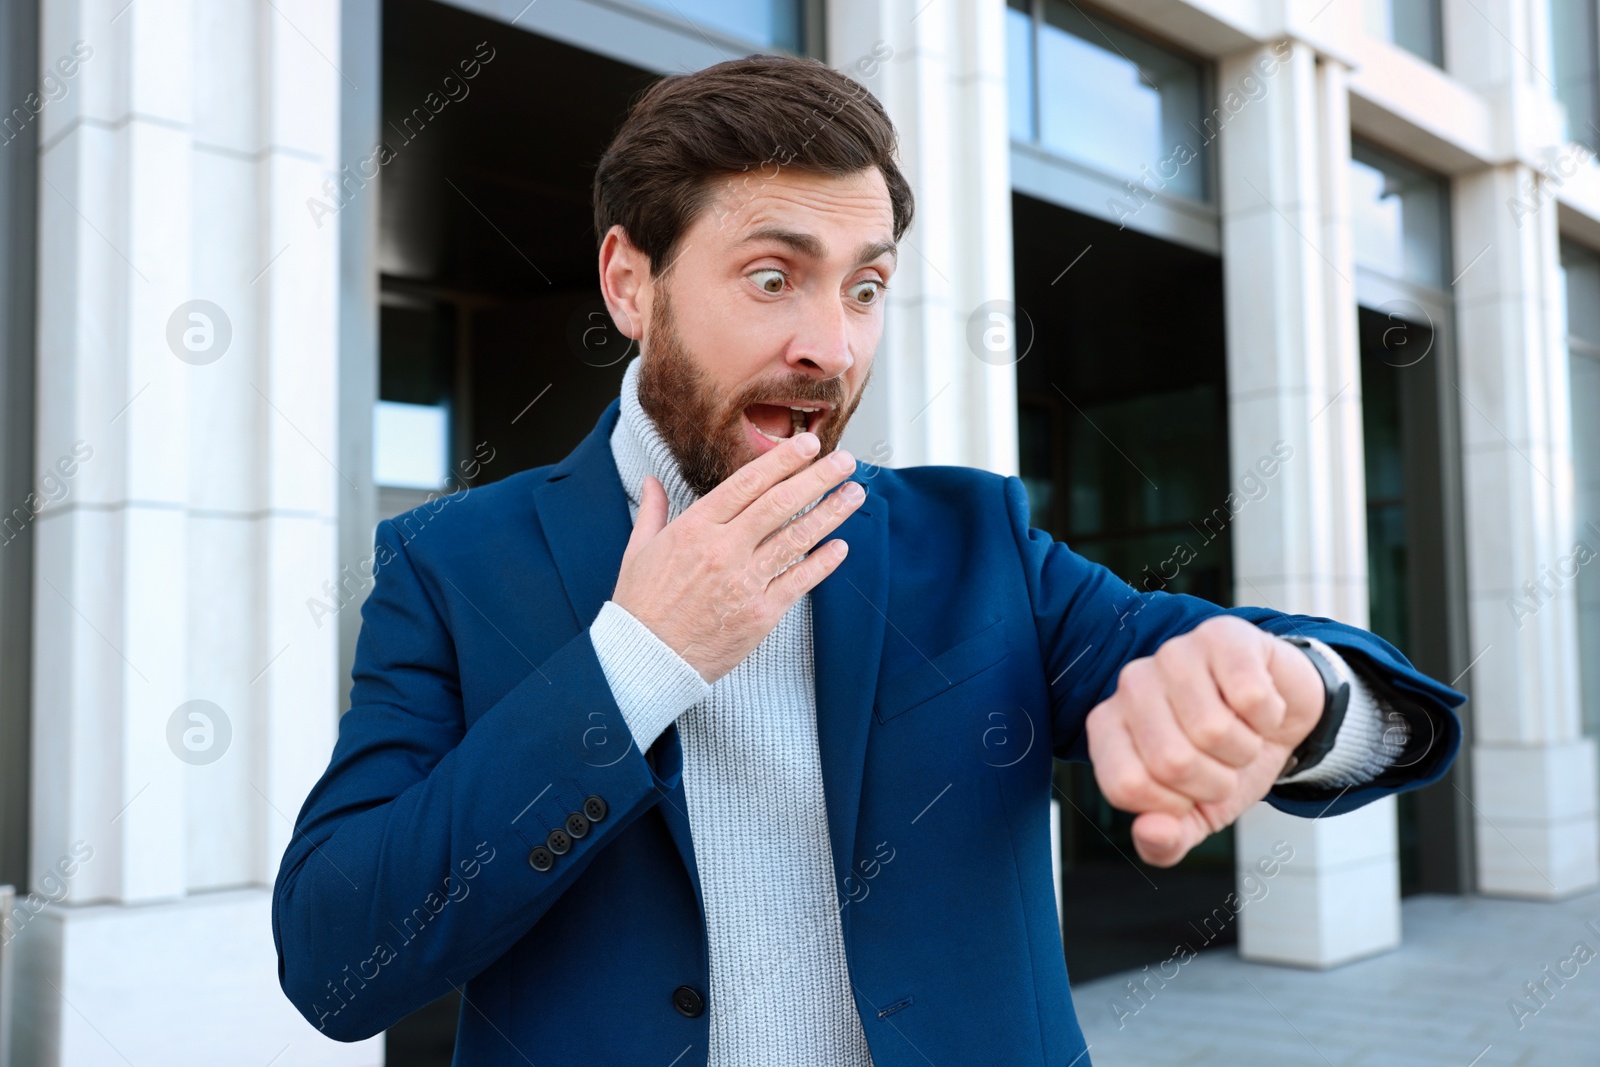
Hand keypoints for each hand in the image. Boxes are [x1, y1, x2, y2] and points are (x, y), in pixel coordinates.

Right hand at [611, 431, 864, 683]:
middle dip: (818, 478)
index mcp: (695, 527)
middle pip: (780, 503)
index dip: (783, 460)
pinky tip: (841, 546)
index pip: (748, 483)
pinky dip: (823, 563)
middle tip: (845, 461)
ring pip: (797, 538)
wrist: (648, 659)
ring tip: (854, 494)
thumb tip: (652, 481)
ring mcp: (745, 581)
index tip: (808, 445)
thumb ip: (653, 511)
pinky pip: (799, 581)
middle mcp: (724, 549)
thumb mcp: (639, 550)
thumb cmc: (642, 606)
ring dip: (830, 513)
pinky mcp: (761, 613)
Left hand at [1084, 616, 1325, 866]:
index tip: (1190, 793)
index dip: (1174, 805)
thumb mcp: (1197, 815)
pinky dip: (1269, 716)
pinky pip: (1250, 696)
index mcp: (1109, 728)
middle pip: (1171, 760)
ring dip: (1245, 749)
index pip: (1126, 786)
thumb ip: (1165, 840)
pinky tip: (1260, 706)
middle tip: (1225, 762)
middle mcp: (1131, 685)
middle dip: (1217, 780)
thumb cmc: (1227, 762)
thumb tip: (1153, 835)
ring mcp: (1173, 654)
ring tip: (1242, 734)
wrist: (1279, 716)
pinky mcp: (1220, 635)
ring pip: (1212, 729)